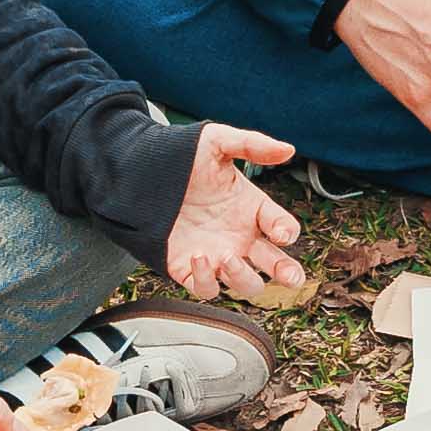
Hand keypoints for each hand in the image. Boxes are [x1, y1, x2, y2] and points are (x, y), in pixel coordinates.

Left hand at [156, 123, 308, 303]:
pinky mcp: (189, 269)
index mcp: (251, 209)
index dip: (286, 232)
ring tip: (228, 257)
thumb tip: (288, 149)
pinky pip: (206, 288)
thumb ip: (252, 145)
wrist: (139, 171)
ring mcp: (216, 255)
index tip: (280, 233)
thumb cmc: (182, 157)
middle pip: (273, 264)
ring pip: (244, 283)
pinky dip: (207, 281)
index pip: (282, 226)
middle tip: (292, 277)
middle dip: (288, 273)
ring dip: (243, 277)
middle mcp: (239, 236)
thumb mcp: (217, 142)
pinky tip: (199, 257)